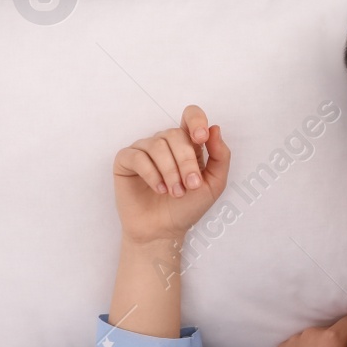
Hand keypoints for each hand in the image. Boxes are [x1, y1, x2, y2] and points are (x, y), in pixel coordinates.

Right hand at [113, 104, 231, 244]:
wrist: (164, 230)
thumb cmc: (188, 206)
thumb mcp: (214, 183)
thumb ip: (220, 156)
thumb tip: (215, 129)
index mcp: (188, 144)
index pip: (190, 116)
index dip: (195, 120)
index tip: (200, 138)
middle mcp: (166, 143)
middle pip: (175, 134)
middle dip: (186, 161)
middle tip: (191, 185)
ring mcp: (144, 150)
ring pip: (157, 144)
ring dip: (170, 171)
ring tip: (175, 192)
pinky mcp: (126, 160)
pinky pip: (137, 156)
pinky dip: (151, 173)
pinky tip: (158, 189)